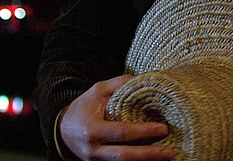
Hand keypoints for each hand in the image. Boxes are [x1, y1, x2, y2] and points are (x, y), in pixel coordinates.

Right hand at [59, 74, 173, 160]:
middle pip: (124, 157)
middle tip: (170, 153)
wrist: (62, 129)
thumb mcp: (98, 91)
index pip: (121, 133)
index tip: (163, 129)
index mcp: (92, 130)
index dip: (143, 132)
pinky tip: (153, 159)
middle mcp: (93, 150)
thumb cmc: (84, 107)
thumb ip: (120, 84)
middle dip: (148, 155)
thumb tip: (146, 79)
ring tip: (167, 157)